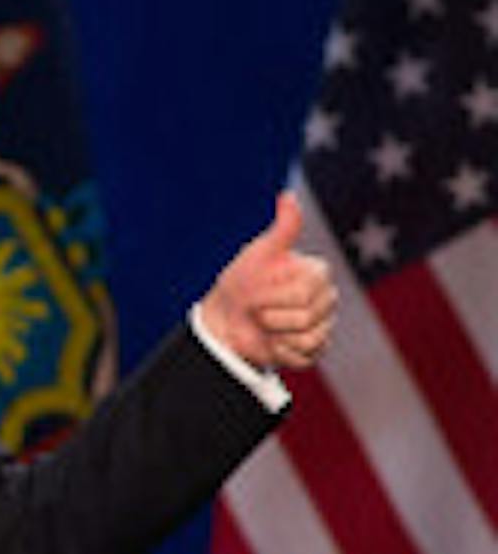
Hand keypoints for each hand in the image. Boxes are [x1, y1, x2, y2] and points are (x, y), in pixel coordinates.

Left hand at [199, 191, 336, 373]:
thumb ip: (281, 229)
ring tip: (266, 325)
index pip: (302, 295)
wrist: (227, 316)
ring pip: (308, 339)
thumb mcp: (259, 253)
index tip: (257, 290)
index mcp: (318, 273)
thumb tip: (287, 196)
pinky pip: (305, 357)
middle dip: (271, 317)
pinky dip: (282, 353)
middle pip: (306, 318)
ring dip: (276, 335)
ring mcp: (323, 324)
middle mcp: (326, 298)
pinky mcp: (314, 349)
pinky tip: (272, 341)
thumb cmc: (243, 280)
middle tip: (259, 310)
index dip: (271, 298)